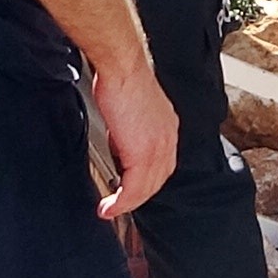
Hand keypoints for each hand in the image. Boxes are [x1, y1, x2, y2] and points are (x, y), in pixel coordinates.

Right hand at [90, 63, 178, 220]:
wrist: (122, 67)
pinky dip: (121, 202)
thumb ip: (130, 130)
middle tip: (119, 204)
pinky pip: (133, 189)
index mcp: (167, 127)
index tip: (131, 189)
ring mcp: (157, 147)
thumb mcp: (131, 110)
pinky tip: (109, 207)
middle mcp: (168, 138)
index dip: (147, 180)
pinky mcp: (142, 153)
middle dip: (138, 196)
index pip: (162, 163)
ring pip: (146, 188)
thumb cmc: (122, 79)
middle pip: (157, 179)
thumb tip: (119, 144)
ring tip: (111, 209)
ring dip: (128, 203)